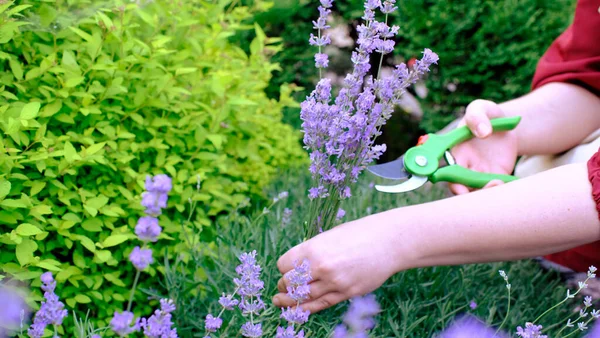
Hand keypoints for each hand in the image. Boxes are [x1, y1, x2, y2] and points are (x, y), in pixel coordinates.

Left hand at [272, 216, 401, 313]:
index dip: (283, 268)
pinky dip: (305, 309)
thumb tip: (296, 265)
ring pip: (303, 296)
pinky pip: (321, 304)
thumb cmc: (359, 233)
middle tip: (283, 285)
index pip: (284, 265)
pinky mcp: (347, 293)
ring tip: (279, 301)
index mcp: (314, 248)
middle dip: (284, 284)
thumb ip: (313, 251)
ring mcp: (334, 282)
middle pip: (290, 282)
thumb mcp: (330, 236)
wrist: (388, 242)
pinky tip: (295, 310)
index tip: (286, 269)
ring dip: (289, 300)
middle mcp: (321, 266)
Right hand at [448, 99, 518, 194]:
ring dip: (488, 192)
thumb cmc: (487, 114)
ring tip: (501, 183)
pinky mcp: (497, 174)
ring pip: (479, 190)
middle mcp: (466, 165)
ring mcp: (481, 172)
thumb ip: (477, 116)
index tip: (461, 188)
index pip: (449, 172)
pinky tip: (510, 183)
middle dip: (473, 193)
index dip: (453, 182)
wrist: (505, 123)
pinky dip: (503, 189)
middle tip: (491, 184)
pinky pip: (497, 187)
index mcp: (457, 152)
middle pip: (463, 187)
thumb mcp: (481, 108)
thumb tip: (483, 132)